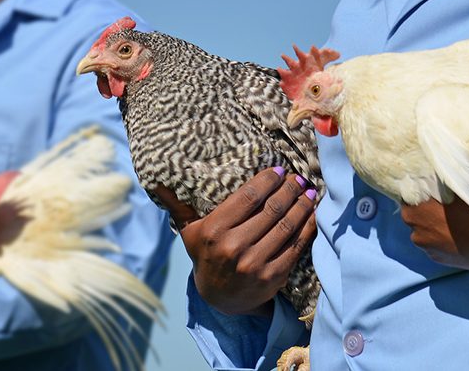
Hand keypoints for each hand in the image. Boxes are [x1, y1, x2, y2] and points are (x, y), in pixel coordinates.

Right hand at [157, 168, 317, 316]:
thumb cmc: (205, 255)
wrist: (219, 298)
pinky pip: (295, 246)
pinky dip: (307, 227)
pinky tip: (311, 214)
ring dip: (301, 205)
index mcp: (214, 230)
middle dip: (289, 190)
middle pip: (271, 209)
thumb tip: (156, 181)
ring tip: (308, 192)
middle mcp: (234, 247)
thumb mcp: (188, 231)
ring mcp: (255, 264)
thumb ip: (177, 204)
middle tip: (298, 178)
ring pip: (286, 225)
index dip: (268, 180)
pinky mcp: (272, 277)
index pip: (248, 196)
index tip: (279, 171)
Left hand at [399, 167, 468, 271]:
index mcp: (415, 205)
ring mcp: (427, 247)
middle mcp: (415, 228)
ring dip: (434, 225)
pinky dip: (444, 240)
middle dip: (426, 207)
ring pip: (425, 231)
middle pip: (414, 212)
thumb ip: (452, 166)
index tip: (432, 184)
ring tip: (456, 219)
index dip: (421, 186)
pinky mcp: (439, 260)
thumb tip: (447, 149)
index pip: (409, 191)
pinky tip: (460, 233)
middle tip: (445, 201)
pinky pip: (436, 246)